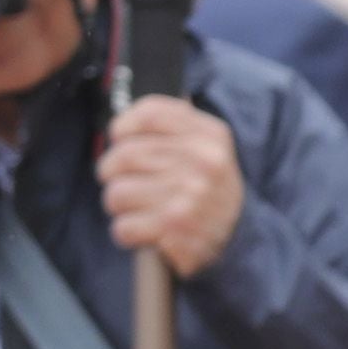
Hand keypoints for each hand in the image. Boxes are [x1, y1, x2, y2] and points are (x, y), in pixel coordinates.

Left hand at [98, 92, 245, 273]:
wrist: (237, 234)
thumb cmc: (204, 184)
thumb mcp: (203, 144)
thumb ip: (169, 124)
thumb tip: (119, 123)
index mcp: (209, 135)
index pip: (150, 114)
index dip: (123, 126)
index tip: (119, 138)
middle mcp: (204, 163)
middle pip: (124, 155)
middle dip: (111, 171)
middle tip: (120, 180)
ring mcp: (191, 198)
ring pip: (116, 194)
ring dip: (118, 205)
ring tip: (136, 206)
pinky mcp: (176, 230)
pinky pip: (123, 227)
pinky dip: (126, 231)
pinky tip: (144, 228)